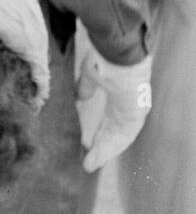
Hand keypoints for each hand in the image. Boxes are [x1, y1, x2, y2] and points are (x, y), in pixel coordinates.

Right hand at [74, 26, 151, 171]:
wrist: (118, 48)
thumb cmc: (104, 56)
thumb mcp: (90, 76)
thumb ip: (85, 90)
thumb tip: (78, 100)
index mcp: (120, 97)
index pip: (112, 121)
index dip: (100, 133)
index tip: (86, 143)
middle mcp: (130, 106)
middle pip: (116, 133)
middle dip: (101, 147)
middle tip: (88, 162)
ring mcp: (134, 110)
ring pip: (120, 137)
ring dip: (104, 152)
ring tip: (90, 165)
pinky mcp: (135, 114)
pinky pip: (123, 136)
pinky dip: (109, 148)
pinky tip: (97, 156)